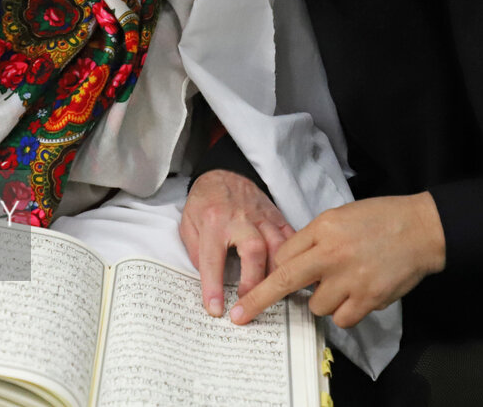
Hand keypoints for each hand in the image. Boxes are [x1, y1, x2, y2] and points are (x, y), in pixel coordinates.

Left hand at [180, 170, 293, 316]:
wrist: (224, 172)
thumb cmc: (204, 201)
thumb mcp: (187, 223)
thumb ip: (195, 251)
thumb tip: (208, 281)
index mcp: (213, 221)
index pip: (212, 258)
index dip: (213, 286)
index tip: (216, 309)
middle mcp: (240, 219)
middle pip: (254, 249)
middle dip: (253, 280)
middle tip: (249, 305)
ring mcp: (261, 217)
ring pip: (277, 245)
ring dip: (276, 273)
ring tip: (273, 294)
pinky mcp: (276, 216)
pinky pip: (290, 237)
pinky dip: (294, 256)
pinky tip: (293, 273)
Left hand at [230, 193, 445, 328]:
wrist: (421, 229)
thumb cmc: (380, 219)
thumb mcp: (340, 215)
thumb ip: (314, 238)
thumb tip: (290, 263)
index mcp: (324, 228)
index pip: (284, 255)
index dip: (274, 270)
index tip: (257, 285)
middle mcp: (333, 254)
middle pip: (286, 281)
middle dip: (260, 299)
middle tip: (242, 313)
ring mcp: (351, 278)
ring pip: (317, 305)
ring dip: (323, 300)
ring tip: (343, 283)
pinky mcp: (369, 298)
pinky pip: (342, 318)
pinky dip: (345, 312)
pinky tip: (356, 295)